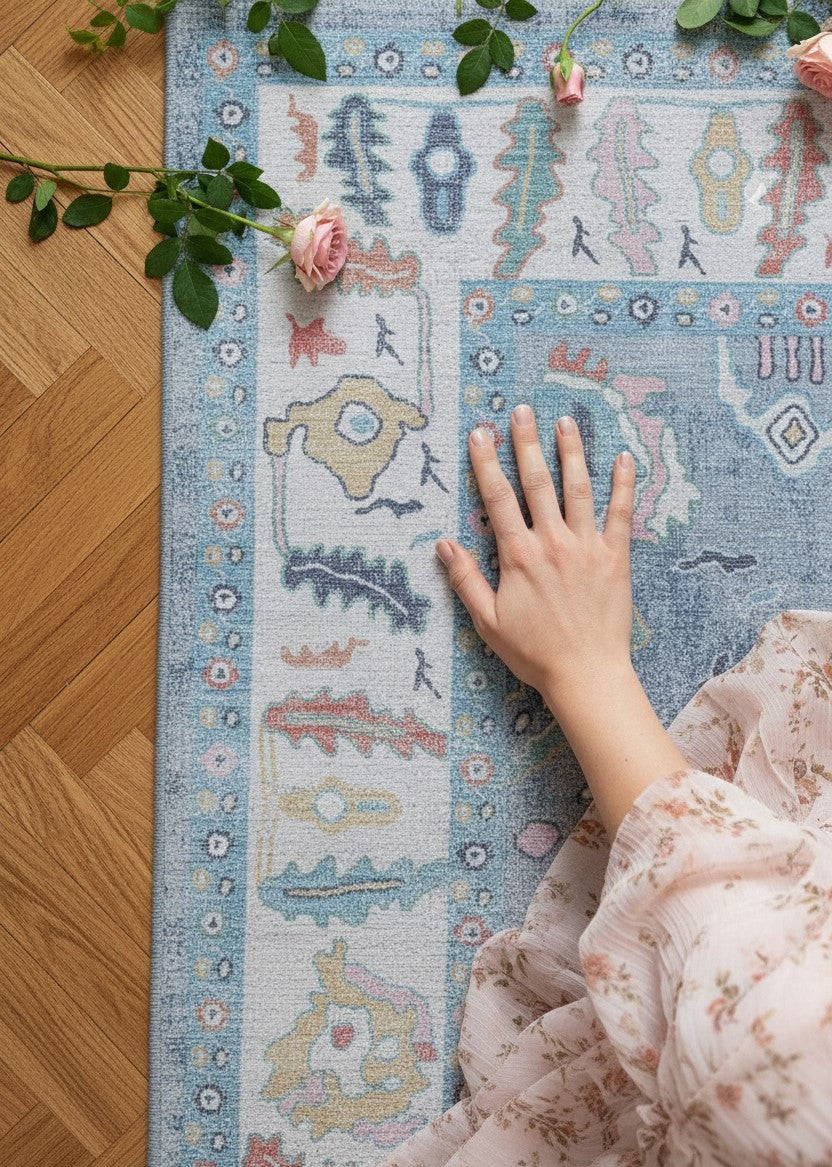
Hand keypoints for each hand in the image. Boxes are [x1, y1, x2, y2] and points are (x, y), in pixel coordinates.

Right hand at [436, 407, 635, 715]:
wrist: (586, 673)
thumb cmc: (534, 652)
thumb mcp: (488, 621)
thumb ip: (466, 580)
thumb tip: (444, 545)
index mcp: (518, 555)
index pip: (497, 498)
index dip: (486, 462)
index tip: (479, 433)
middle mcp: (552, 542)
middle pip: (537, 482)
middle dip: (527, 443)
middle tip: (522, 411)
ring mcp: (586, 546)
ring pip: (577, 488)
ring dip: (570, 452)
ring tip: (565, 421)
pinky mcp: (615, 557)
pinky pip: (621, 513)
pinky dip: (622, 484)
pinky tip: (622, 457)